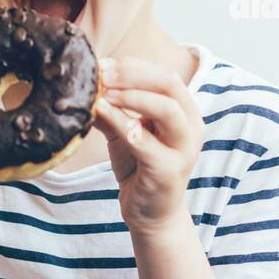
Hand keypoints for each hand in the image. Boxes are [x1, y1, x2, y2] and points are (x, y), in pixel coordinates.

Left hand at [92, 55, 203, 236]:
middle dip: (132, 74)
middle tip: (102, 74)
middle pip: (169, 83)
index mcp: (184, 111)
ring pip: (166, 108)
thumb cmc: (139, 168)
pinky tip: (102, 115)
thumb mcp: (123, 133)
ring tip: (104, 94)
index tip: (102, 64)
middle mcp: (191, 126)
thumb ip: (110, 110)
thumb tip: (86, 86)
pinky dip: (123, 124)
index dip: (132, 65)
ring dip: (132, 96)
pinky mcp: (169, 170)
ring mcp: (184, 149)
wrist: (150, 213)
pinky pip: (145, 142)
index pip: (163, 75)